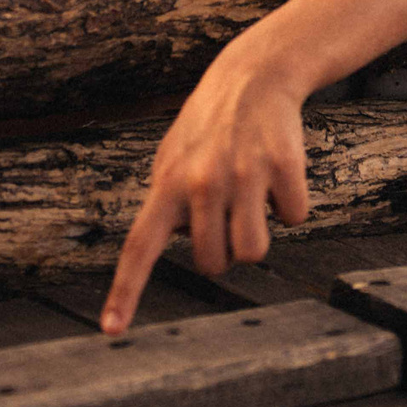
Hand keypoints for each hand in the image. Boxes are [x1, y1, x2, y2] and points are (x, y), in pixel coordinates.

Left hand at [100, 46, 309, 333]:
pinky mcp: (284, 166)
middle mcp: (201, 182)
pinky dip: (291, 204)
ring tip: (253, 197)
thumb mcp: (173, 159)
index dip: (126, 291)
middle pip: (214, 263)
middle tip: (229, 209)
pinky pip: (294, 218)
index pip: (139, 246)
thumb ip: (165, 204)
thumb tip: (166, 246)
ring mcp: (243, 174)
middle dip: (225, 247)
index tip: (112, 331)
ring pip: (254, 252)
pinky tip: (279, 173)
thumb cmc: (210, 126)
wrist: (254, 75)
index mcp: (167, 184)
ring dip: (258, 234)